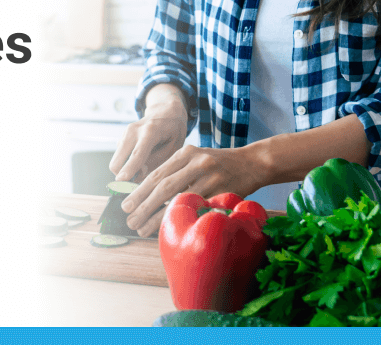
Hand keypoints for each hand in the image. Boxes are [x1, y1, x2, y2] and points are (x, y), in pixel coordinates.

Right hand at [108, 98, 187, 184]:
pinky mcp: (121, 138)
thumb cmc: (172, 131)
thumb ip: (157, 162)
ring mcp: (125, 133)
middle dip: (123, 176)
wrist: (164, 112)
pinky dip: (126, 164)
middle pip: (118, 160)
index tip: (122, 181)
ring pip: (116, 161)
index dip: (129, 168)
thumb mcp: (174, 147)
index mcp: (150, 131)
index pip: (137, 153)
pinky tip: (140, 162)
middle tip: (139, 184)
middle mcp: (133, 131)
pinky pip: (119, 158)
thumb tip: (138, 176)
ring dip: (125, 171)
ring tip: (143, 171)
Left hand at [120, 145, 266, 236]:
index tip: (126, 204)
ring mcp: (211, 176)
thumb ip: (176, 170)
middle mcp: (197, 162)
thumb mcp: (196, 157)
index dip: (139, 191)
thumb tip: (147, 192)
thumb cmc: (220, 164)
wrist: (254, 162)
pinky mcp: (224, 191)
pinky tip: (173, 227)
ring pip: (178, 199)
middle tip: (130, 219)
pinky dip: (184, 218)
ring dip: (158, 216)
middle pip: (163, 186)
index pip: (157, 173)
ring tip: (142, 228)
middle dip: (143, 205)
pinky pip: (199, 207)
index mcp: (186, 152)